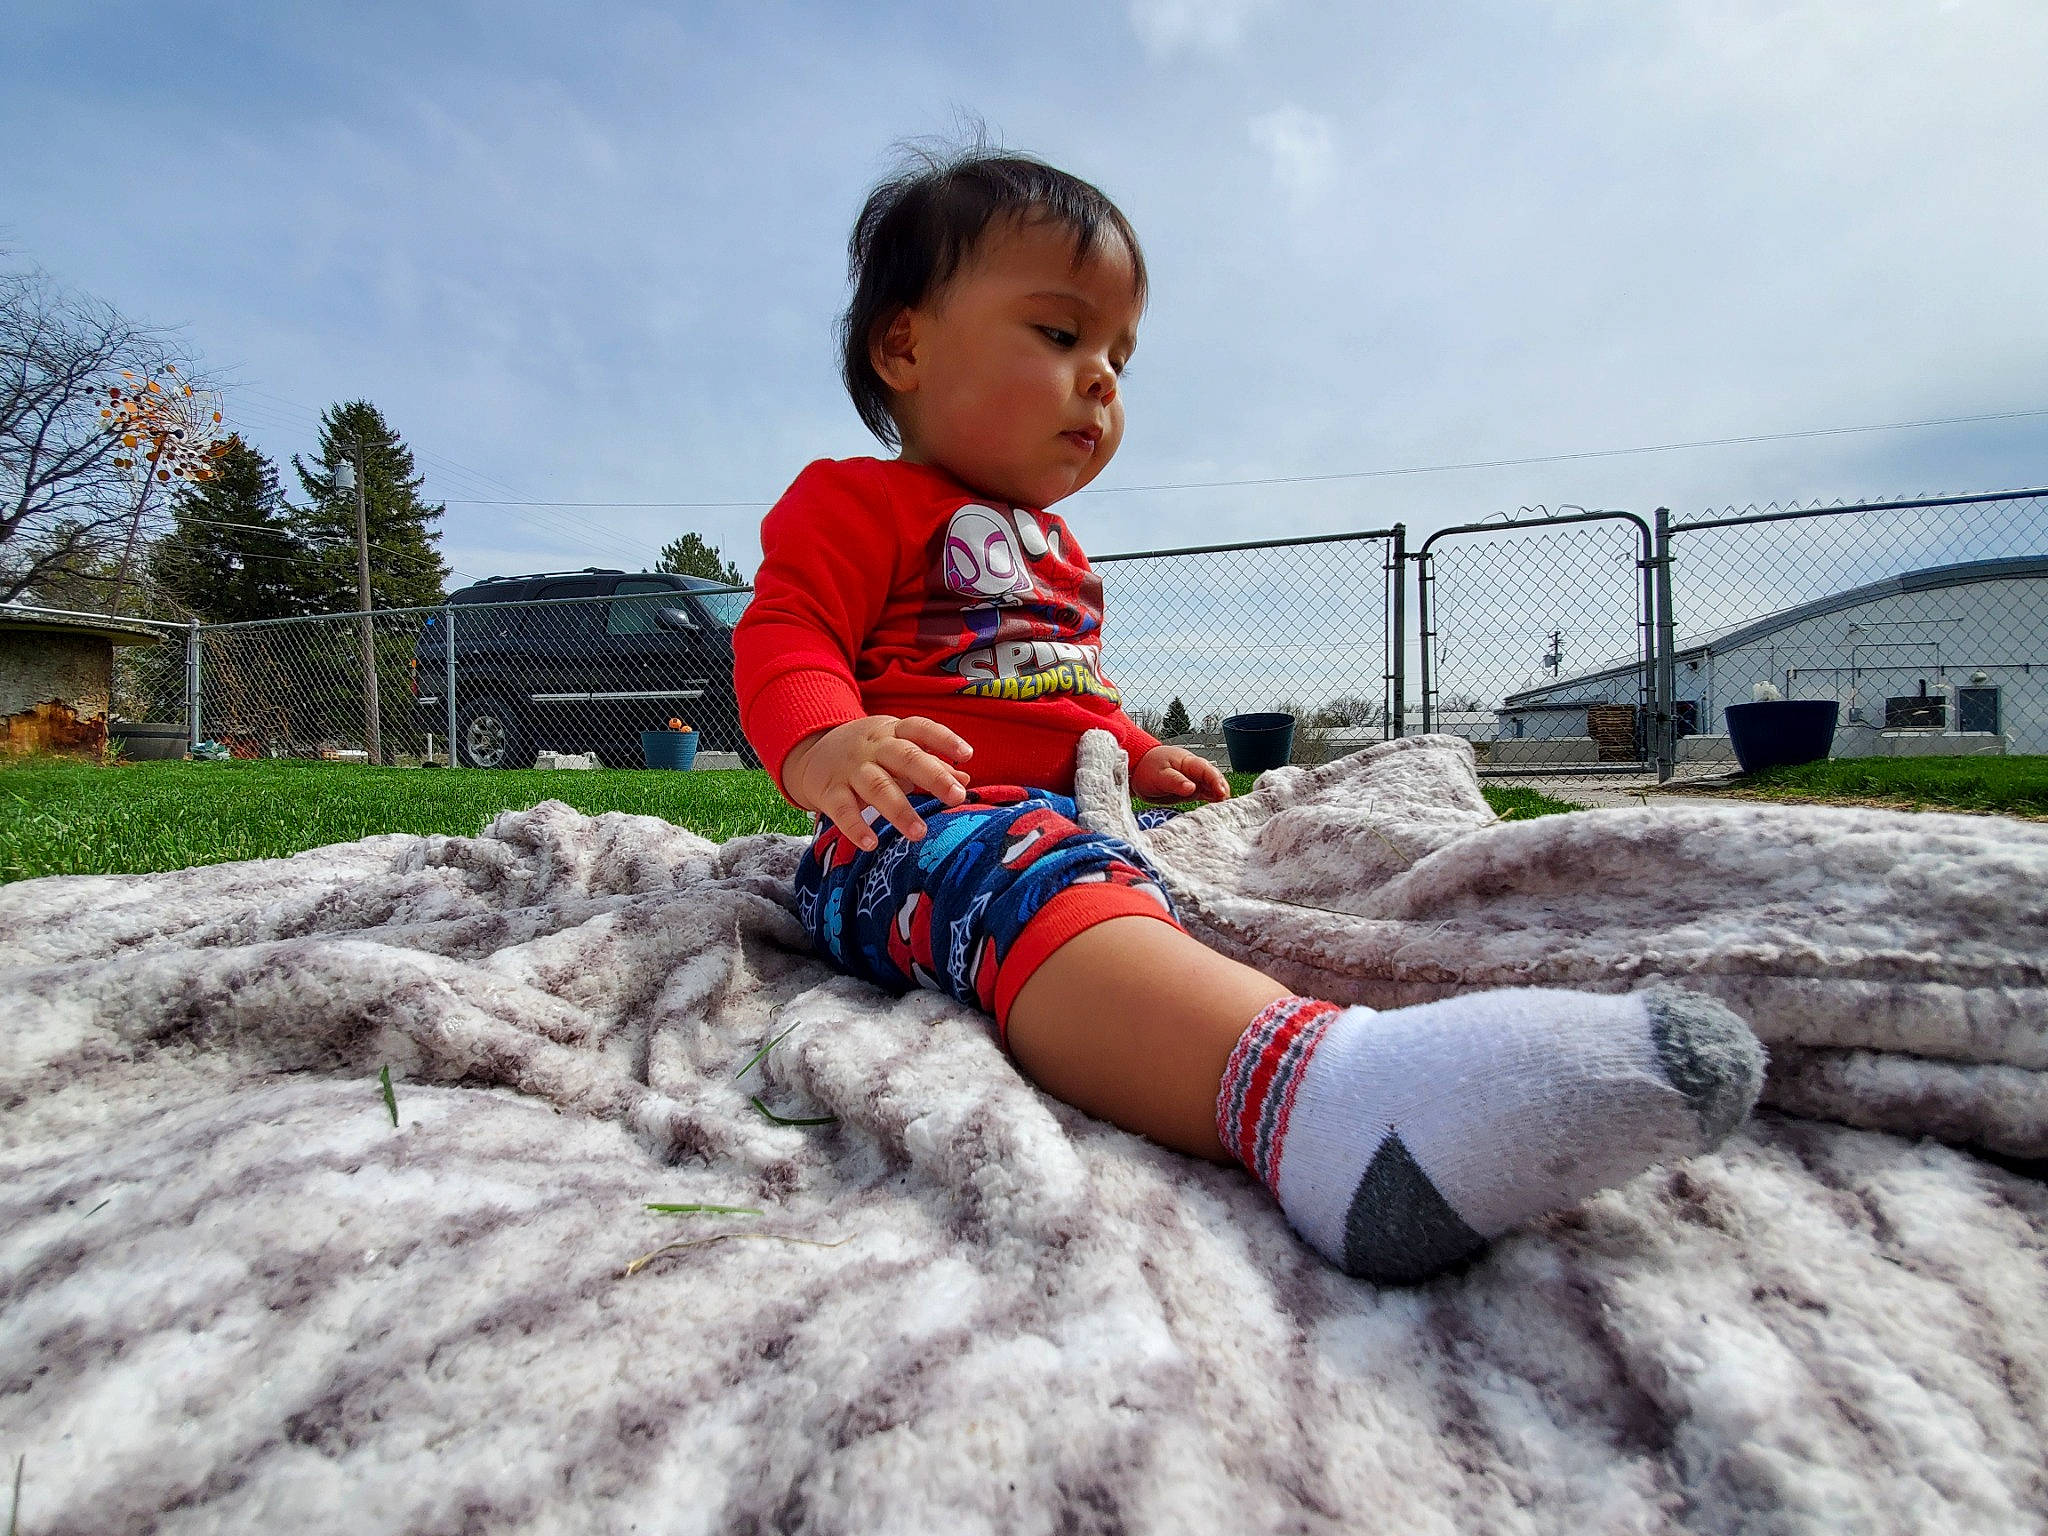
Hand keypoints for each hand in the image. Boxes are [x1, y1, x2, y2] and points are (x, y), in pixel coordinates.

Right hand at [781, 715, 973, 850]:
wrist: (810, 754)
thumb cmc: (868, 754)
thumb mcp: (896, 750)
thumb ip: (930, 764)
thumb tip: (965, 779)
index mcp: (892, 732)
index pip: (920, 728)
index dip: (944, 739)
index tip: (967, 755)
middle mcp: (873, 748)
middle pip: (904, 757)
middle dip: (933, 776)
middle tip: (957, 797)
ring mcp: (850, 769)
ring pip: (877, 785)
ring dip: (899, 809)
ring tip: (919, 833)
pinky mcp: (829, 792)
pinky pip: (842, 810)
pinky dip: (855, 827)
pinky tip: (871, 844)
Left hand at [1133, 743, 1229, 803]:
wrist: (1138, 769)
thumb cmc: (1148, 767)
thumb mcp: (1159, 775)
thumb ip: (1175, 782)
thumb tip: (1191, 788)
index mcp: (1188, 762)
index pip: (1207, 770)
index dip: (1216, 781)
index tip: (1222, 793)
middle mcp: (1195, 771)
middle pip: (1214, 779)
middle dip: (1222, 790)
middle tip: (1226, 804)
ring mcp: (1194, 781)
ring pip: (1212, 788)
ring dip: (1219, 797)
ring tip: (1224, 810)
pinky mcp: (1192, 791)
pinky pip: (1206, 795)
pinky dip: (1212, 801)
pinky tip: (1216, 810)